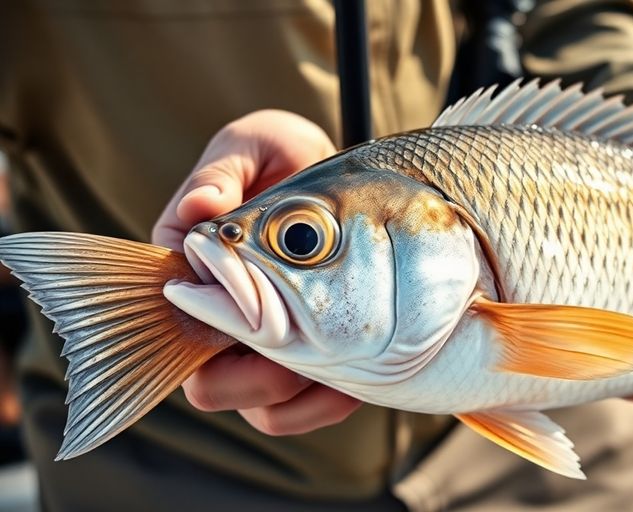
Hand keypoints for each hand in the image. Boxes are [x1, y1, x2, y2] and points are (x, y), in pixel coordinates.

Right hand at [153, 110, 361, 434]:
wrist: (334, 174)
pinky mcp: (302, 361)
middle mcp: (217, 320)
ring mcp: (259, 347)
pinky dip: (328, 403)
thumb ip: (223, 173)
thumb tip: (198, 208)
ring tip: (339, 369)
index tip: (258, 314)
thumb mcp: (252, 146)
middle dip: (251, 378)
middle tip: (299, 350)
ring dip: (295, 398)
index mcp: (190, 272)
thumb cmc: (279, 157)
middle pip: (209, 386)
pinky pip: (302, 409)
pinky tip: (357, 377)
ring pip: (258, 408)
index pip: (177, 323)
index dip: (212, 330)